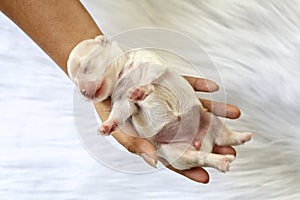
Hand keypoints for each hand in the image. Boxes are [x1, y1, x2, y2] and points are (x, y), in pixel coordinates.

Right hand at [94, 76, 239, 183]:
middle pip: (189, 133)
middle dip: (210, 142)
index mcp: (150, 133)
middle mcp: (163, 117)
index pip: (171, 154)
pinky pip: (186, 83)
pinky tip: (214, 87)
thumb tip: (153, 162)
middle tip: (230, 152)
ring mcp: (167, 98)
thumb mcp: (117, 126)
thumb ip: (134, 144)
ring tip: (235, 115)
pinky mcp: (168, 80)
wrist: (100, 73)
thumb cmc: (106, 103)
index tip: (206, 177)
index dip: (186, 167)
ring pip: (194, 108)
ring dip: (214, 112)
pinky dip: (199, 85)